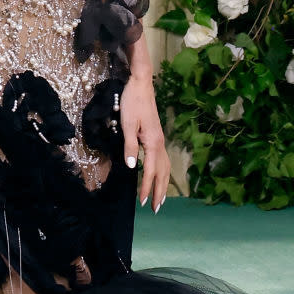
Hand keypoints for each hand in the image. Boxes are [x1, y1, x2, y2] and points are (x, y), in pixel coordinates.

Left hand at [121, 73, 169, 211]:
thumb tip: (132, 167)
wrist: (141, 84)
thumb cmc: (132, 102)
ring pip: (165, 166)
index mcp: (152, 142)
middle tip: (156, 209)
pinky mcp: (157, 135)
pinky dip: (163, 172)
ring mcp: (160, 139)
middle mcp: (159, 143)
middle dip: (160, 191)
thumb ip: (130, 146)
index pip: (151, 171)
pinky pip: (163, 159)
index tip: (143, 202)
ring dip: (164, 183)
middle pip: (162, 172)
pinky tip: (160, 175)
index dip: (147, 187)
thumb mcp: (127, 124)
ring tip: (161, 198)